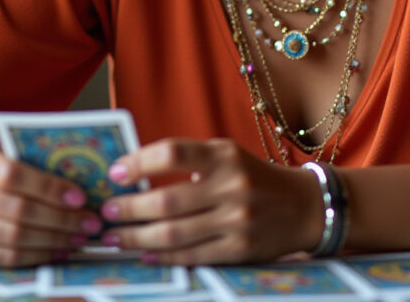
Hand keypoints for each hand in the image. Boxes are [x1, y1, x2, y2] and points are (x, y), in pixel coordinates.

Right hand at [0, 137, 103, 265]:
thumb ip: (20, 157)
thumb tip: (75, 177)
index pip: (12, 173)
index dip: (49, 187)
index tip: (80, 196)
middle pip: (17, 210)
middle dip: (62, 218)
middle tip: (91, 222)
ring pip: (14, 237)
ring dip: (54, 239)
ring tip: (80, 237)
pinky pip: (4, 258)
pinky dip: (36, 256)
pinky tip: (58, 250)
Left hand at [97, 138, 321, 263]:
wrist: (303, 206)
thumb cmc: (253, 178)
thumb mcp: (226, 156)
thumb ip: (189, 162)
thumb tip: (134, 176)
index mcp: (224, 155)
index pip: (173, 153)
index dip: (139, 162)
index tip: (115, 173)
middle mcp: (231, 185)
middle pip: (167, 200)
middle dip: (129, 209)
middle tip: (106, 213)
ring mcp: (236, 220)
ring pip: (175, 233)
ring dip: (137, 237)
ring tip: (116, 237)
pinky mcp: (240, 249)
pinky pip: (193, 256)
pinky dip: (164, 257)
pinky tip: (145, 254)